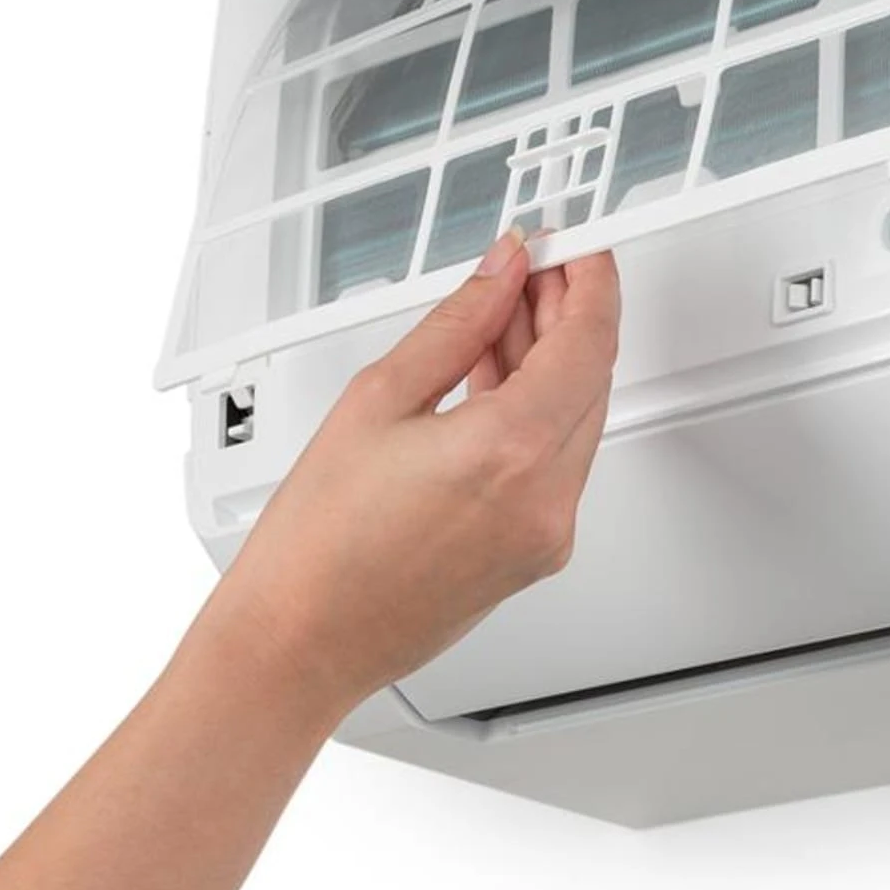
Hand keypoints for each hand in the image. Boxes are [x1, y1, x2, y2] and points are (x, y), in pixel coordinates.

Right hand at [217, 230, 621, 716]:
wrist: (298, 642)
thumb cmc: (318, 543)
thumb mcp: (378, 399)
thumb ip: (456, 323)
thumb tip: (500, 273)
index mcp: (511, 452)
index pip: (589, 341)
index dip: (590, 280)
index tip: (575, 248)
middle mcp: (545, 500)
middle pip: (592, 378)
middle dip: (569, 313)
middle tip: (532, 270)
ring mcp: (545, 534)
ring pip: (578, 419)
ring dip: (553, 359)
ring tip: (503, 314)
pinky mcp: (534, 555)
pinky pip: (556, 462)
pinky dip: (538, 410)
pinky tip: (496, 375)